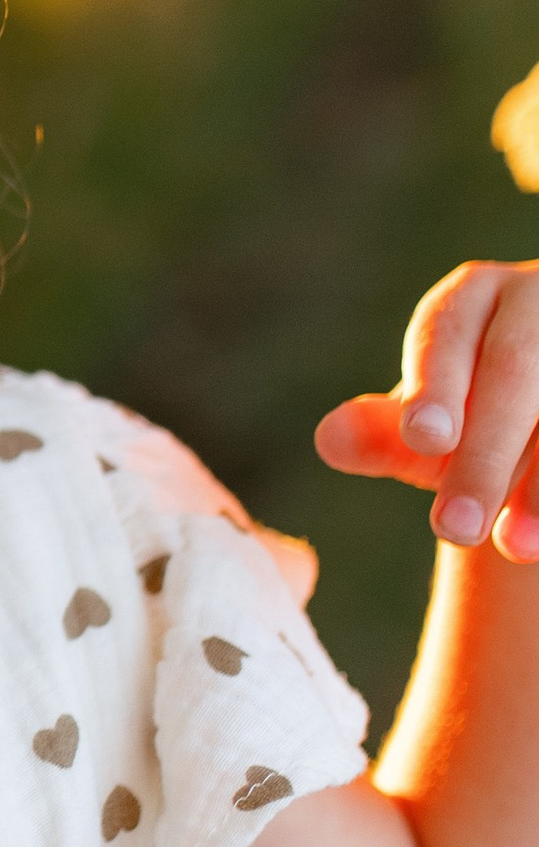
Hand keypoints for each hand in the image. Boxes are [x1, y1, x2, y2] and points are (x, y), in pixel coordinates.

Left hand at [316, 258, 538, 561]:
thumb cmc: (474, 415)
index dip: (436, 386)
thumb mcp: (427, 425)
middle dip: (486, 455)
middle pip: (515, 372)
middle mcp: (538, 300)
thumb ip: (380, 435)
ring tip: (514, 549)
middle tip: (452, 529)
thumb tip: (329, 439)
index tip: (423, 440)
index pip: (448, 335)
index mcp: (474, 297)